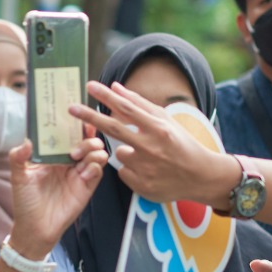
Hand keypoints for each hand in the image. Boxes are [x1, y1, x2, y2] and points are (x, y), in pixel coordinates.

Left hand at [5, 137, 107, 258]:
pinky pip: (97, 172)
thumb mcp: (18, 177)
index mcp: (54, 156)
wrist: (34, 228)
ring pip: (96, 154)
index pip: (68, 136)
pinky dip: (94, 167)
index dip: (75, 126)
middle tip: (75, 147)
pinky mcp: (87, 187)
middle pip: (87, 142)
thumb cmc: (25, 202)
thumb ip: (17, 157)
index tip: (78, 118)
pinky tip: (84, 172)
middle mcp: (69, 162)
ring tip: (79, 157)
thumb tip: (26, 141)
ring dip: (92, 150)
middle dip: (87, 138)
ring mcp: (79, 174)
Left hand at [71, 81, 237, 206]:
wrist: (200, 176)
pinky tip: (149, 170)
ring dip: (126, 150)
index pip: (126, 108)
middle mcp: (151, 147)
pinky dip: (131, 168)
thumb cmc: (182, 144)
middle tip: (71, 108)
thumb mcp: (165, 120)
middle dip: (89, 117)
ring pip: (119, 153)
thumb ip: (139, 104)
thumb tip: (115, 87)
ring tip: (149, 156)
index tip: (89, 86)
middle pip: (112, 129)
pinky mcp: (142, 185)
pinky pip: (124, 172)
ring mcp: (146, 168)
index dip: (106, 97)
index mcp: (159, 128)